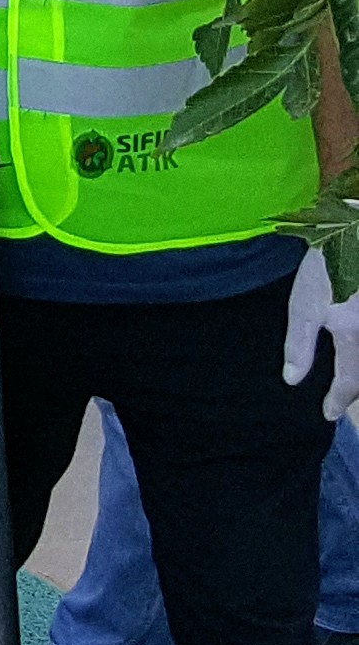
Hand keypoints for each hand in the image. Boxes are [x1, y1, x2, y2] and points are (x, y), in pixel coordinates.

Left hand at [284, 243, 358, 424]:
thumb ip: (301, 343)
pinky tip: (353, 346)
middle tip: (344, 399)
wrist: (357, 231)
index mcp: (354, 335)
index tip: (329, 414)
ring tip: (351, 378)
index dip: (338, 400)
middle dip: (357, 390)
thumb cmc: (330, 264)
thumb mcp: (305, 304)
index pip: (350, 382)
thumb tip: (292, 379)